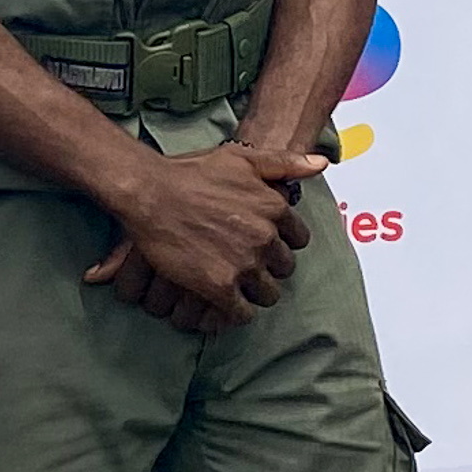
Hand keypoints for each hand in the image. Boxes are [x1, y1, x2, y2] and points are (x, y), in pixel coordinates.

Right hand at [84, 139, 313, 326]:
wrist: (150, 193)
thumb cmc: (191, 172)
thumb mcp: (241, 158)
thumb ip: (283, 163)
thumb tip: (321, 164)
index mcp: (274, 207)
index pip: (298, 239)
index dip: (281, 243)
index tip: (264, 244)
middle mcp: (265, 237)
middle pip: (284, 268)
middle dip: (269, 268)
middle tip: (246, 265)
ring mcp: (244, 264)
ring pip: (267, 294)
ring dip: (254, 292)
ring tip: (236, 286)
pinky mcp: (220, 286)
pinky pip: (242, 312)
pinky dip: (236, 312)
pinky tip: (223, 303)